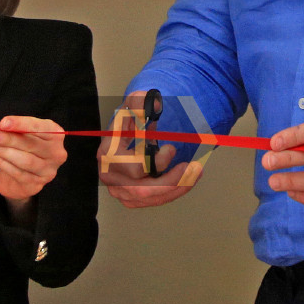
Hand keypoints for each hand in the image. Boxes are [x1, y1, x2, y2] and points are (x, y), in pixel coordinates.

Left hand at [0, 115, 67, 203]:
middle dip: (9, 139)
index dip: (21, 124)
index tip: (3, 123)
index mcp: (55, 135)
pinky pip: (16, 172)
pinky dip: (0, 162)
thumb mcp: (23, 135)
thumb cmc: (25, 150)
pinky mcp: (35, 184)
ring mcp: (47, 171)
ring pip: (24, 160)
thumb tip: (0, 128)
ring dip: (2, 151)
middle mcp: (56, 153)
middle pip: (31, 144)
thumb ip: (16, 130)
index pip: (41, 127)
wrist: (23, 179)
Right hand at [97, 91, 201, 208]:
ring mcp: (119, 190)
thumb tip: (155, 103)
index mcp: (108, 154)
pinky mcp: (130, 198)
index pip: (135, 168)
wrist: (126, 135)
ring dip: (178, 188)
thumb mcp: (133, 105)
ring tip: (196, 172)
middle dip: (172, 181)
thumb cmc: (130, 121)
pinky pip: (154, 201)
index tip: (172, 149)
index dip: (157, 163)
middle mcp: (111, 176)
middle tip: (193, 168)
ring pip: (151, 199)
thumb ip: (140, 101)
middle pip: (143, 190)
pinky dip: (174, 192)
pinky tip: (187, 180)